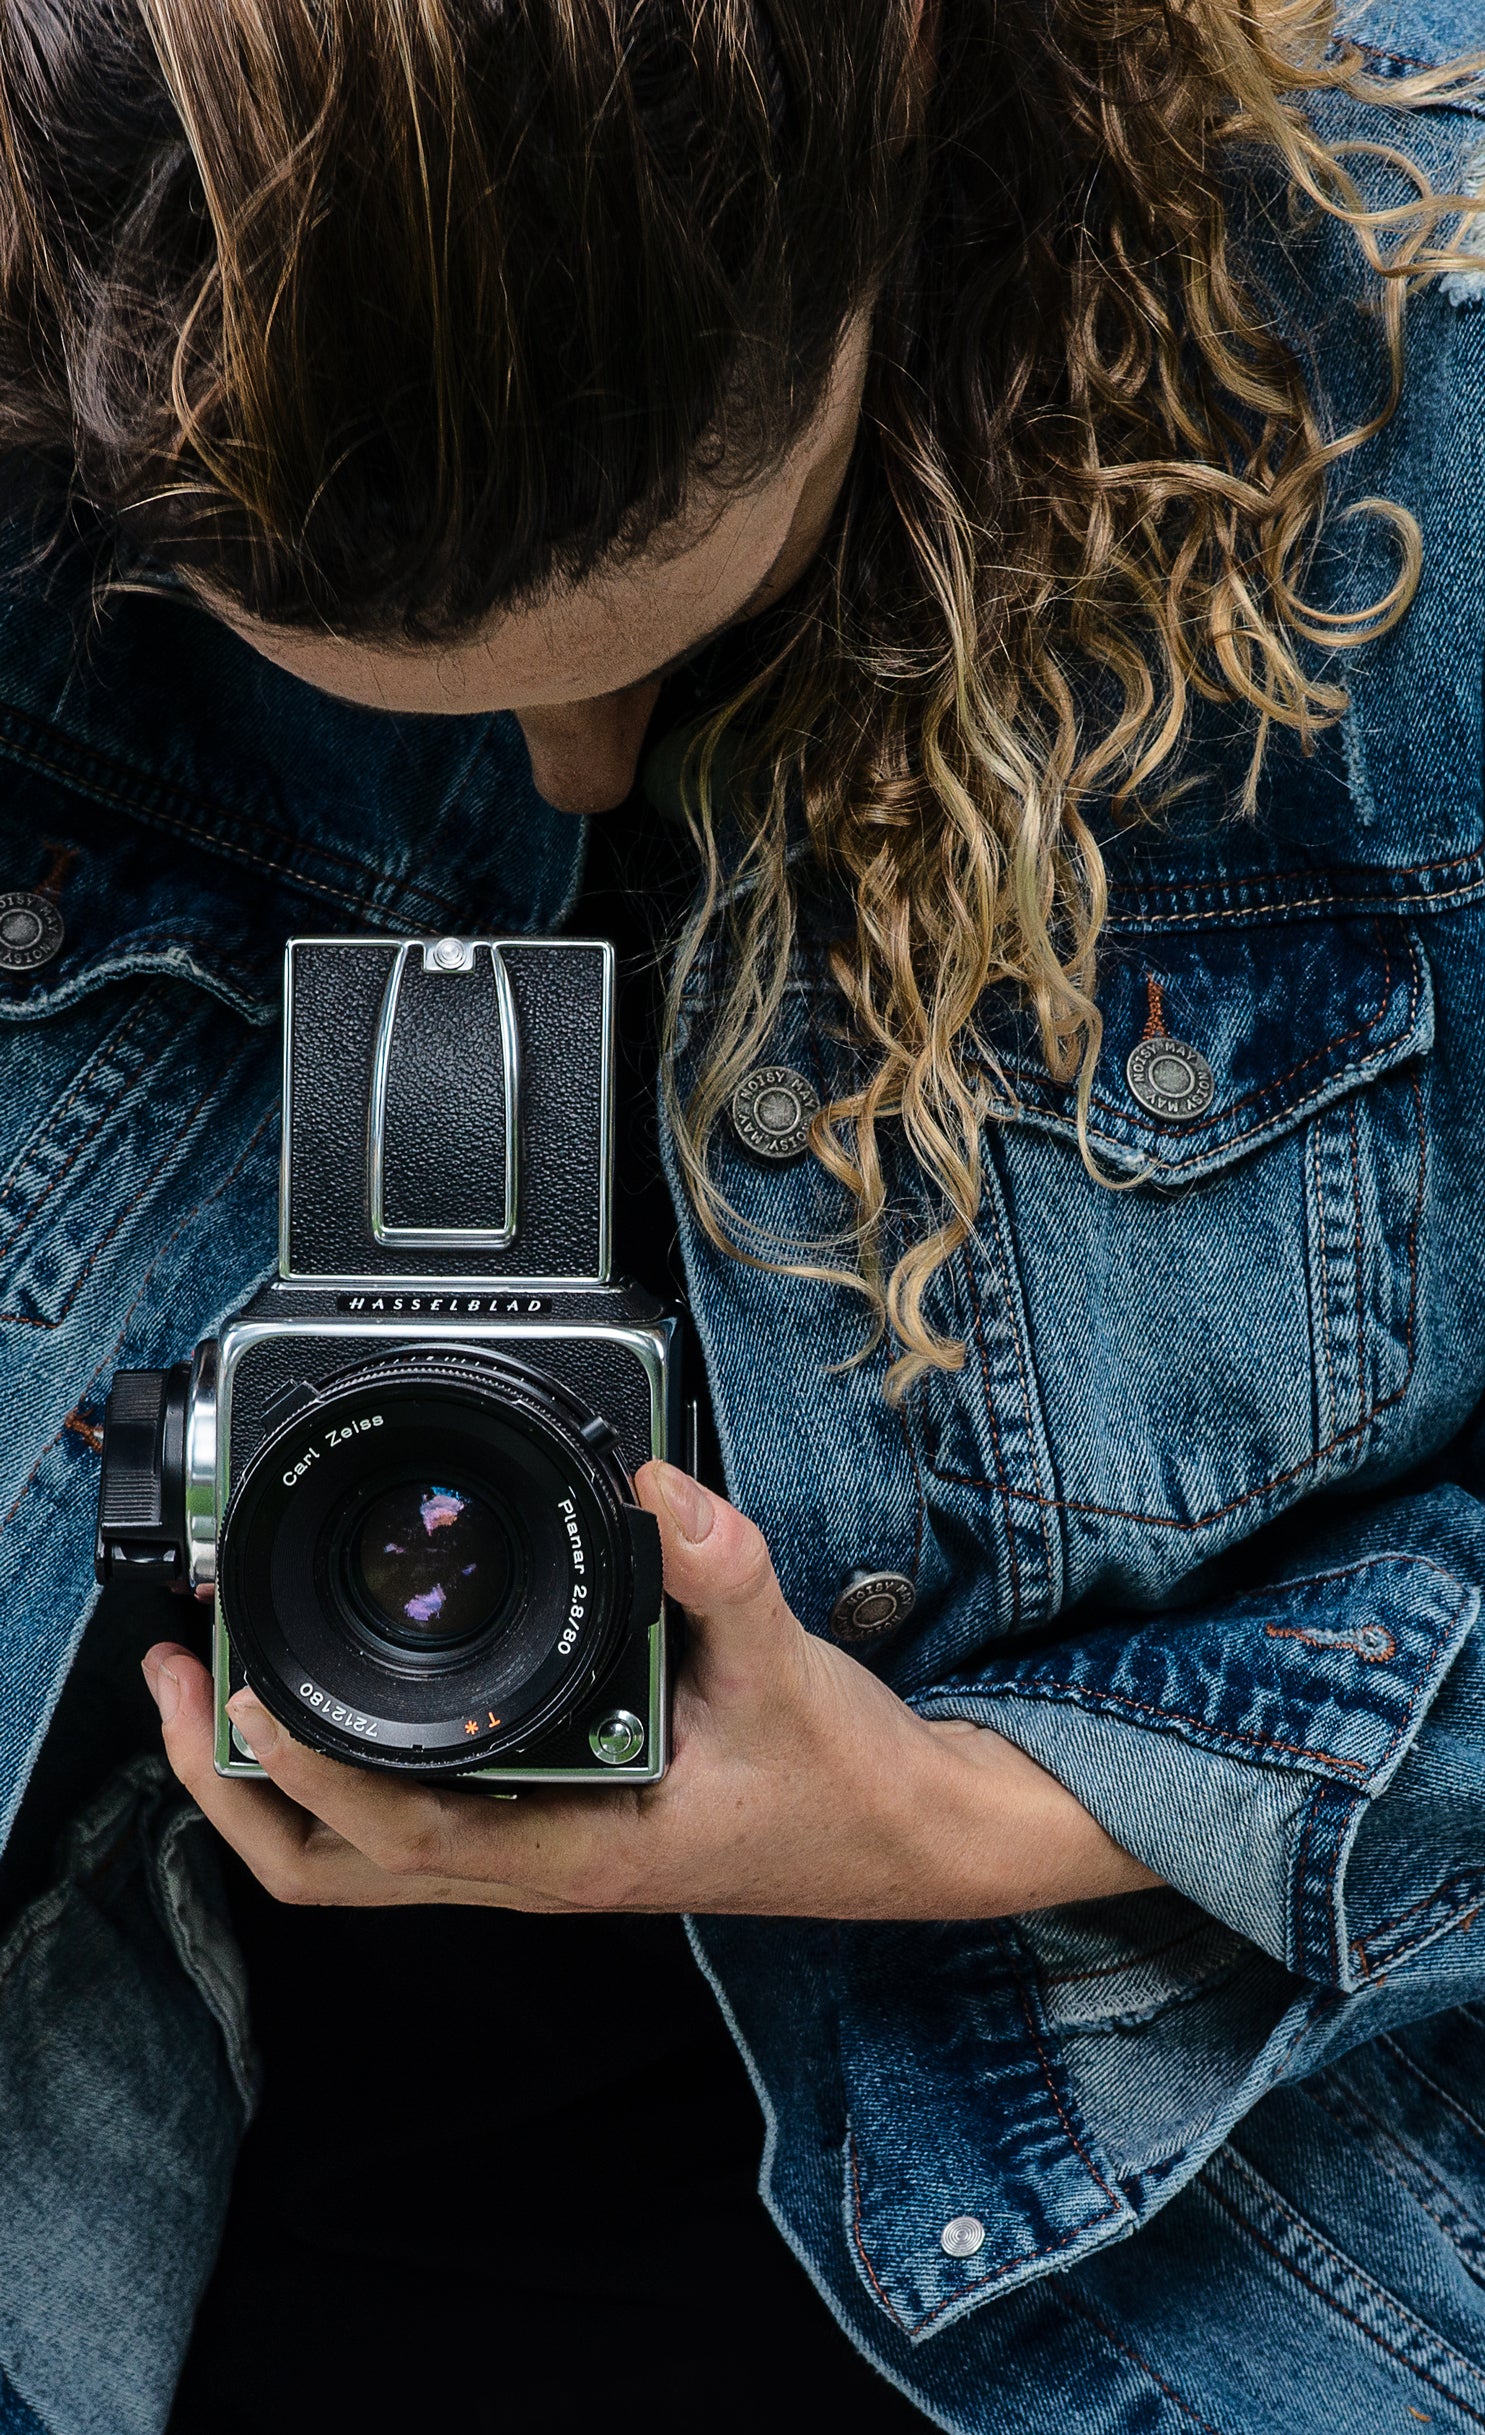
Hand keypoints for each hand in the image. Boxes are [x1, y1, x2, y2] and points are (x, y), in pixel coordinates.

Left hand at [143, 1464, 1157, 1916]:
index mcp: (580, 1849)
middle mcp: (539, 1868)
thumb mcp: (790, 1668)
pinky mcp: (556, 1828)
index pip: (402, 1835)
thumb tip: (659, 1484)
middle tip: (173, 1682)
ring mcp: (539, 1856)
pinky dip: (346, 1779)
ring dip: (275, 1790)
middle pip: (336, 1874)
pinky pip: (416, 1825)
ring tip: (218, 1691)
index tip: (244, 1687)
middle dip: (233, 1791)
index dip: (308, 1771)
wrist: (907, 1838)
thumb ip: (726, 1573)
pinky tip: (342, 1707)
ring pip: (362, 1861)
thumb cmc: (845, 1785)